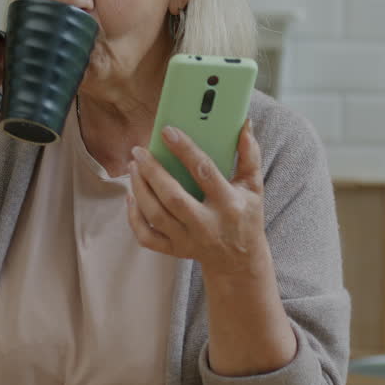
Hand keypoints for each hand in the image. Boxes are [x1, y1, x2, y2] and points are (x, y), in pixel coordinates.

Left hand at [126, 121, 266, 271]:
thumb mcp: (253, 187)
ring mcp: (189, 240)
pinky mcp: (175, 251)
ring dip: (139, 189)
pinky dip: (134, 217)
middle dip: (152, 171)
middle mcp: (207, 225)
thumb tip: (244, 123)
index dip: (185, 150)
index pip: (204, 172)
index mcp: (229, 204)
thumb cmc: (245, 217)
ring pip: (155, 215)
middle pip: (172, 197)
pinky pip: (147, 236)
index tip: (167, 131)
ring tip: (133, 166)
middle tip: (139, 151)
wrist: (239, 260)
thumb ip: (249, 155)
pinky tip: (131, 197)